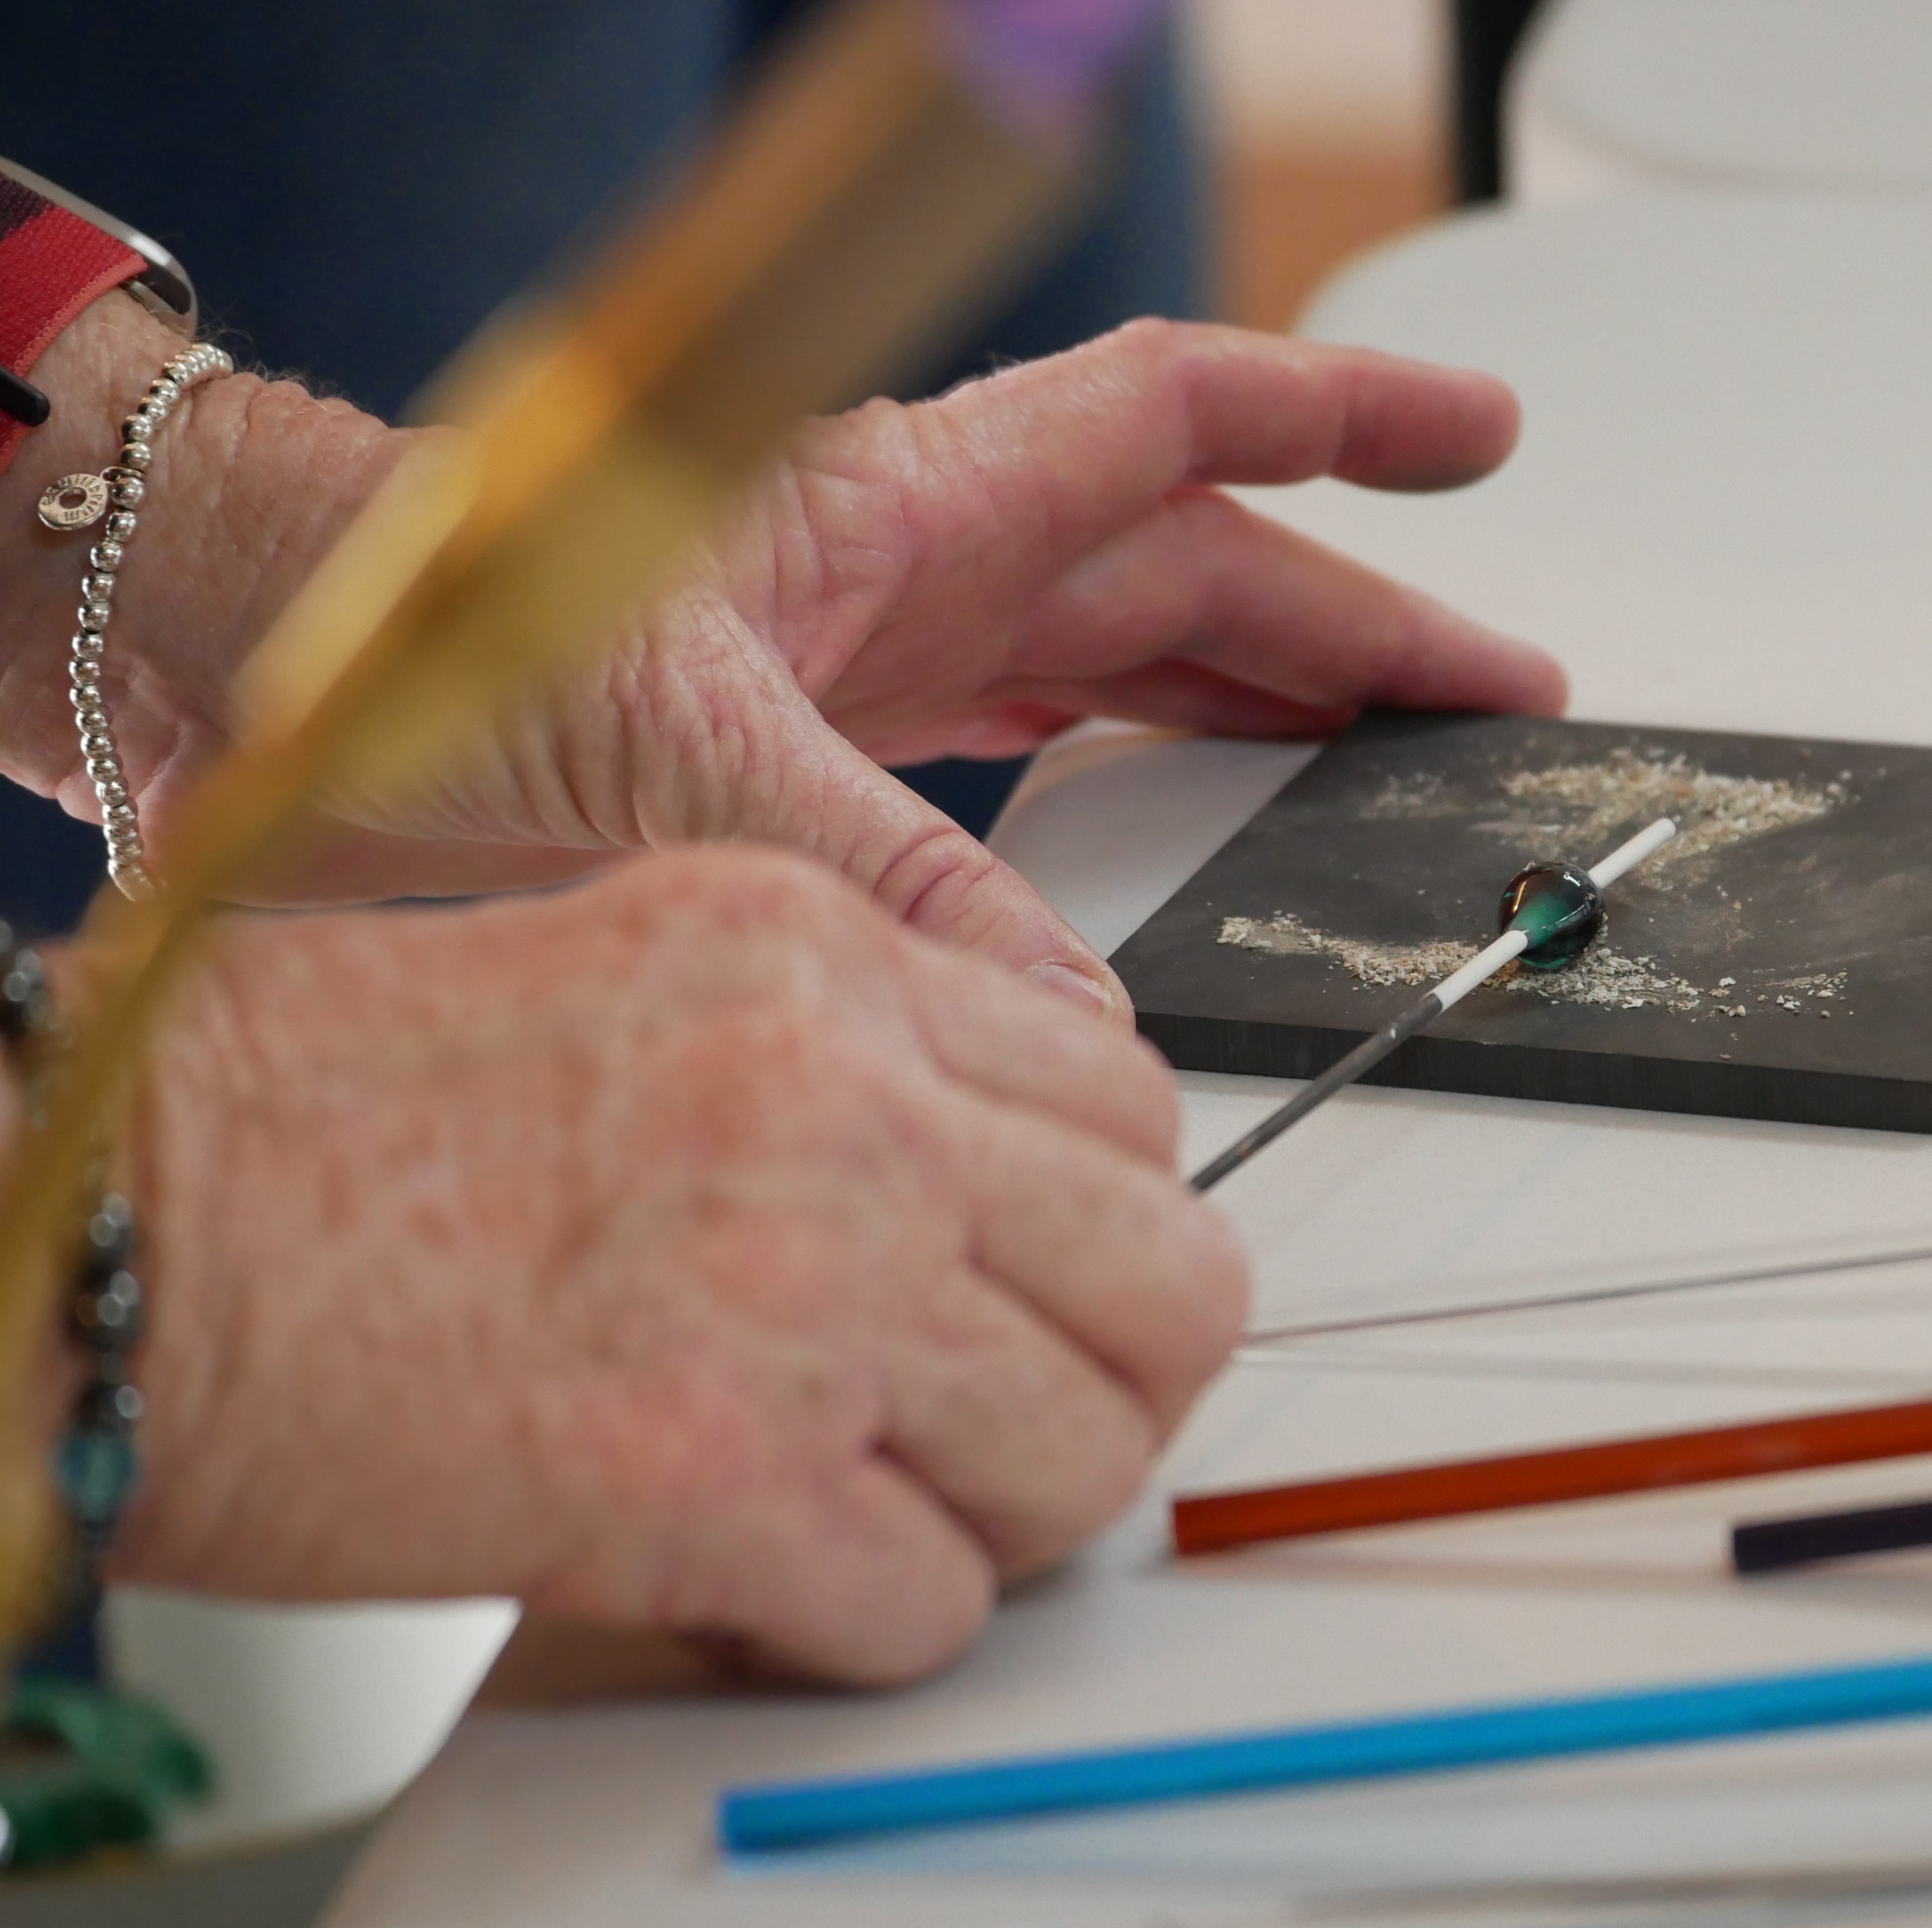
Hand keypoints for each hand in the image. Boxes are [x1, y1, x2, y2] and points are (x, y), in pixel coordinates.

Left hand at [1, 304, 1563, 1012]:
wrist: (246, 675)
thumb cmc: (424, 645)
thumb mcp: (688, 760)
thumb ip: (891, 888)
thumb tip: (1073, 1030)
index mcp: (900, 506)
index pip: (1171, 423)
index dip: (1337, 422)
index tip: (1474, 435)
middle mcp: (903, 571)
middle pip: (1187, 568)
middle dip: (1352, 621)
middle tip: (1490, 692)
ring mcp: (868, 663)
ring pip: (1119, 665)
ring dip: (1258, 709)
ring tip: (1378, 767)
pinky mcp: (818, 757)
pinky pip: (1025, 761)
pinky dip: (1122, 799)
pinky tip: (1171, 851)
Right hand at [92, 847, 1243, 1683]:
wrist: (111, 1219)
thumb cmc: (309, 1116)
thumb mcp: (629, 973)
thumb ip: (838, 1053)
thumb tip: (992, 1183)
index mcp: (819, 955)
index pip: (1129, 1101)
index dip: (1111, 1228)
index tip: (1053, 1291)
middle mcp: (844, 1100)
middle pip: (1169, 1280)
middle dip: (1115, 1382)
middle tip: (1017, 1427)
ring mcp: (798, 1285)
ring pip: (1083, 1457)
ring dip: (1000, 1518)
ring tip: (880, 1511)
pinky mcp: (711, 1478)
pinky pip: (930, 1605)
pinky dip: (869, 1627)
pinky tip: (767, 1589)